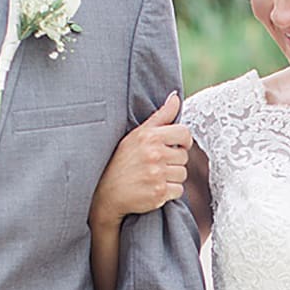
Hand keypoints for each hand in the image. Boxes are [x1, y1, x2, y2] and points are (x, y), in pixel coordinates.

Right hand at [91, 92, 189, 225]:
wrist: (105, 191)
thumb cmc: (122, 160)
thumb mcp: (138, 134)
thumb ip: (161, 115)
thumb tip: (176, 97)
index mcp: (150, 136)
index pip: (184, 133)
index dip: (184, 140)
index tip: (178, 146)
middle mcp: (154, 154)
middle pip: (184, 156)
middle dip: (174, 161)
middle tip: (156, 164)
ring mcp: (157, 174)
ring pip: (182, 174)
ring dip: (172, 177)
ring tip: (154, 176)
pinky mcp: (159, 193)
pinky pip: (178, 190)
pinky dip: (169, 192)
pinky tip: (153, 187)